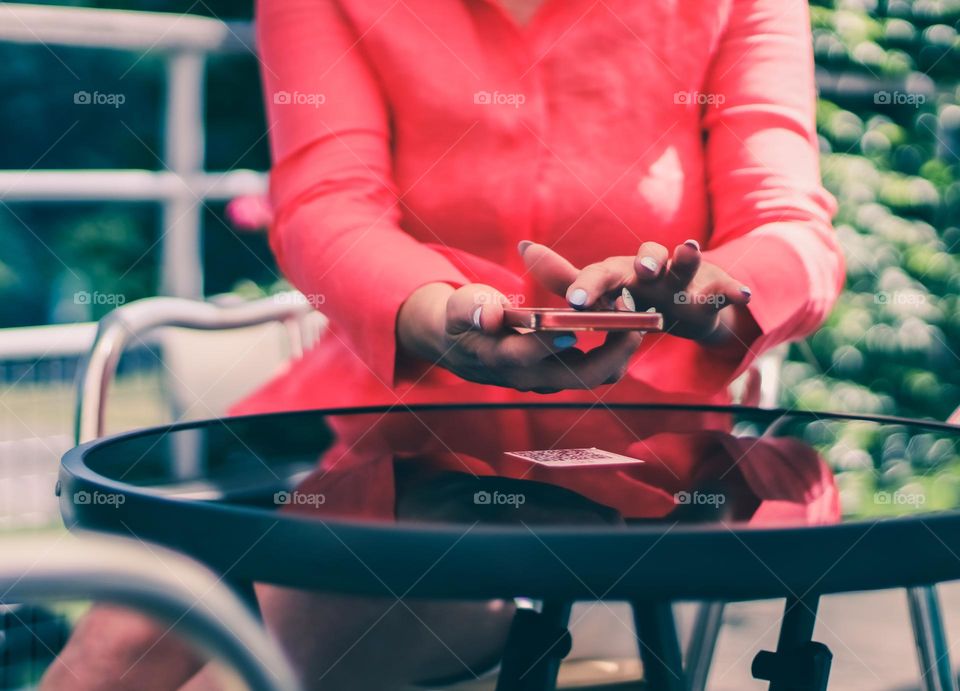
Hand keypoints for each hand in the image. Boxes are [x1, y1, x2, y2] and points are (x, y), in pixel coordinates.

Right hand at [397, 283, 642, 391]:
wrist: (461, 344)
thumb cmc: (463, 317)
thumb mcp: (461, 306)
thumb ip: (474, 309)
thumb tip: (490, 314)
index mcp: (499, 358)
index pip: (525, 357)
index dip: (547, 344)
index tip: (571, 327)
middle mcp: (527, 377)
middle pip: (575, 376)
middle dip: (609, 353)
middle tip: (632, 322)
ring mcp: (546, 380)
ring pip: (592, 376)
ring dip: (618, 352)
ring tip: (637, 320)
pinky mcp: (559, 376)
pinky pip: (594, 370)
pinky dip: (613, 350)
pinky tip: (627, 323)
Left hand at [520, 240, 751, 341]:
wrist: (684, 300)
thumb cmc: (634, 295)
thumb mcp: (602, 289)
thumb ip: (565, 277)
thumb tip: (524, 247)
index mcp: (621, 272)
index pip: (601, 274)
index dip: (590, 286)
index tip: (578, 302)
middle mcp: (652, 267)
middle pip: (647, 257)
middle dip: (645, 258)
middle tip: (643, 268)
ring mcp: (684, 275)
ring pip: (685, 264)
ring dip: (685, 257)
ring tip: (688, 249)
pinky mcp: (714, 284)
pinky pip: (724, 286)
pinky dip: (733, 289)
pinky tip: (742, 295)